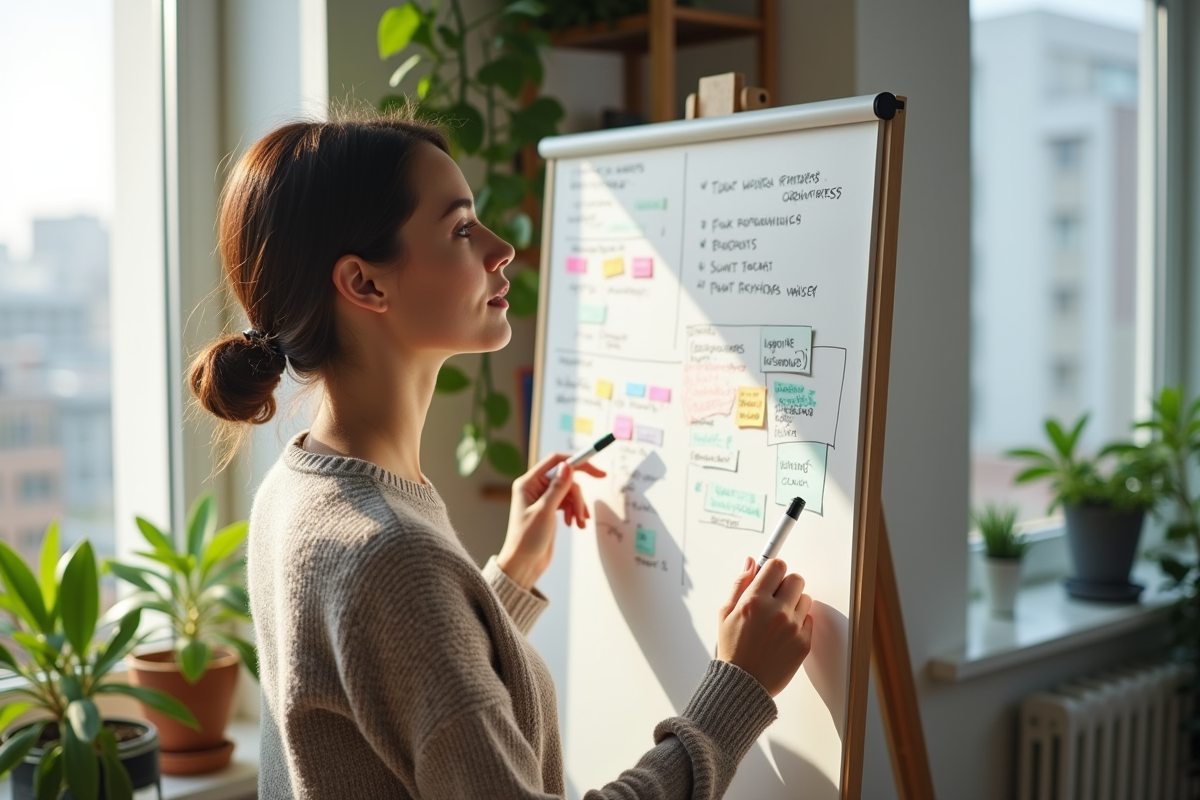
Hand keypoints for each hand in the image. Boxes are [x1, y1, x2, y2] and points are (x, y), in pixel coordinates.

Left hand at [497, 452, 605, 590]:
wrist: (523, 564)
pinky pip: (569, 503)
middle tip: (585, 514)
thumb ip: (558, 488)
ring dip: (578, 507)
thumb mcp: (544, 512)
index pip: (556, 462)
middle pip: (567, 479)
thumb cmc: (526, 539)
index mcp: (528, 483)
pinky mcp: (550, 509)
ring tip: (579, 524)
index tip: (597, 471)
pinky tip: (576, 525)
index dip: (578, 463)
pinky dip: (575, 512)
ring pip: (570, 492)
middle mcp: (535, 487)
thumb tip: (569, 465)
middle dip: (578, 497)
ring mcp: (543, 498)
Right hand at [716, 557, 813, 696]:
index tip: (770, 575)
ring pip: (805, 598)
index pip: (777, 566)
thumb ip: (739, 584)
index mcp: (755, 601)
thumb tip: (751, 562)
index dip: (773, 570)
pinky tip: (783, 632)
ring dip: (794, 603)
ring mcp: (793, 628)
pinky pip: (809, 619)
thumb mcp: (726, 613)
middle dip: (785, 584)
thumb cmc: (732, 649)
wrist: (743, 684)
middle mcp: (776, 612)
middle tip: (775, 597)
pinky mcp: (804, 642)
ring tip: (778, 618)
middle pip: (796, 579)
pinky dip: (799, 622)